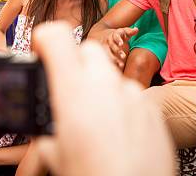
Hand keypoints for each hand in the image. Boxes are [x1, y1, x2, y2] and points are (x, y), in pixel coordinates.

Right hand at [28, 22, 173, 175]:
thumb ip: (51, 131)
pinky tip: (120, 134)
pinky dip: (123, 105)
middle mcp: (106, 86)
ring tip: (98, 124)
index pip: (57, 37)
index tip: (42, 49)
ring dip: (102, 89)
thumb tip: (52, 131)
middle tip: (71, 92)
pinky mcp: (153, 108)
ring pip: (112, 76)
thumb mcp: (57, 157)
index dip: (46, 39)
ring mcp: (133, 95)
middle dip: (77, 64)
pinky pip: (133, 95)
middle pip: (89, 51)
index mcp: (75, 93)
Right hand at [103, 27, 137, 69]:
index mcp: (114, 34)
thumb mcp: (123, 31)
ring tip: (121, 65)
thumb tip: (136, 29)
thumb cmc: (117, 34)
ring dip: (114, 59)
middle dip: (117, 51)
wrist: (101, 34)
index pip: (116, 36)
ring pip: (108, 53)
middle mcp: (109, 40)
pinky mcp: (104, 53)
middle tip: (124, 56)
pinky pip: (107, 58)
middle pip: (112, 46)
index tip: (121, 44)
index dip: (118, 40)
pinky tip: (116, 68)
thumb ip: (130, 31)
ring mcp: (105, 47)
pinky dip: (111, 63)